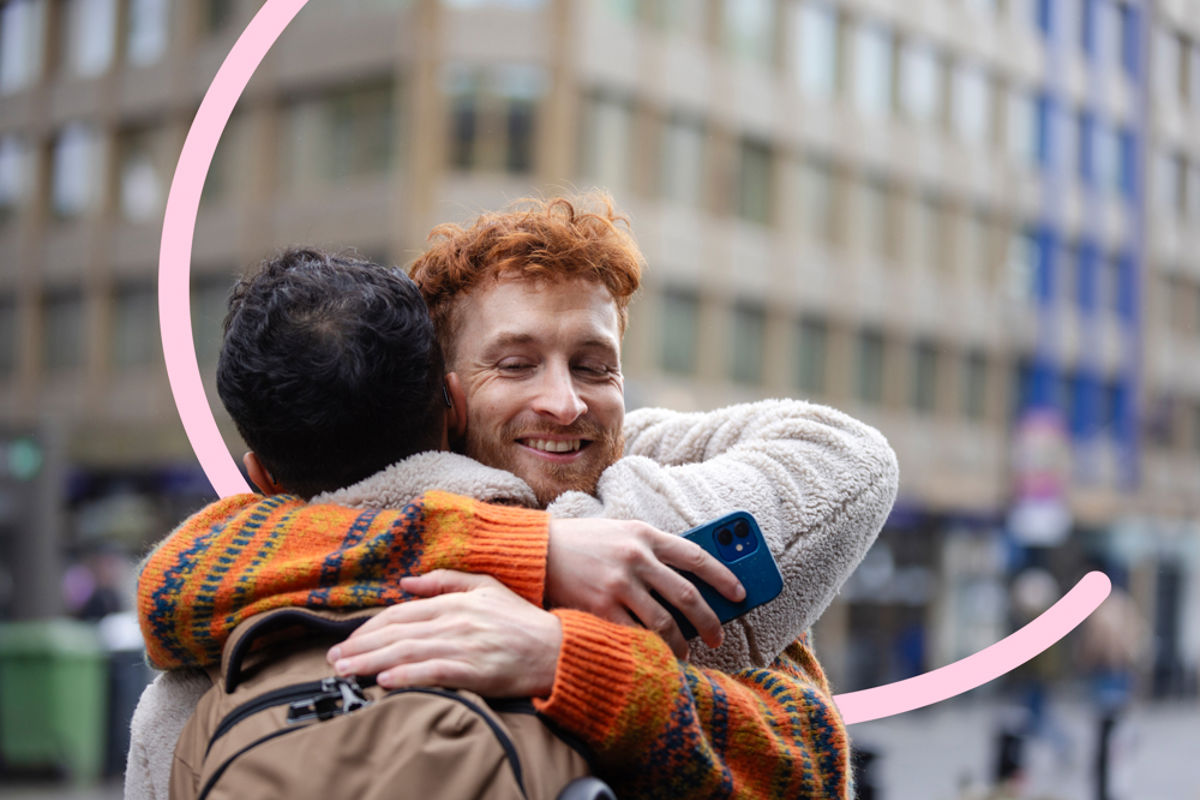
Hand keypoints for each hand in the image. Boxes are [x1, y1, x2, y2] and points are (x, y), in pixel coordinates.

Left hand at [326, 570, 561, 697]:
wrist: (557, 650)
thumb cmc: (522, 621)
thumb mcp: (486, 587)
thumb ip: (446, 580)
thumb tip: (407, 580)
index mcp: (455, 601)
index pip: (401, 612)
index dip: (369, 626)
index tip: (347, 640)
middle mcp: (455, 621)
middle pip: (397, 632)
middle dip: (360, 646)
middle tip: (332, 659)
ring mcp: (465, 646)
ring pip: (408, 652)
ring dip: (372, 662)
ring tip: (346, 671)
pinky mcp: (475, 671)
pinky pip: (434, 673)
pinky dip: (407, 676)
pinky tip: (385, 681)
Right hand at [546, 518, 745, 658]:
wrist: (537, 551)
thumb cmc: (583, 543)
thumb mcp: (621, 532)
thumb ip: (651, 550)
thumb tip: (689, 581)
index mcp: (645, 534)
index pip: (696, 556)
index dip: (724, 577)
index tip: (740, 595)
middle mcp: (636, 557)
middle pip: (687, 595)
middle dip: (709, 621)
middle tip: (718, 636)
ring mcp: (618, 584)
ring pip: (665, 622)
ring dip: (681, 643)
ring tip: (686, 653)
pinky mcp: (600, 607)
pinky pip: (635, 635)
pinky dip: (649, 649)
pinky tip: (654, 655)